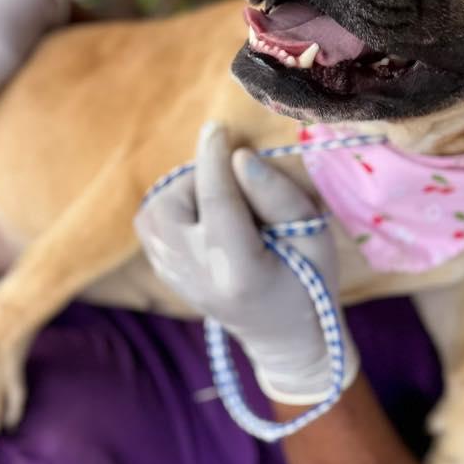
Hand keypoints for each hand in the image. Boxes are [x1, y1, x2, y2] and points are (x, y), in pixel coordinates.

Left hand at [133, 121, 357, 403]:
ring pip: (154, 211)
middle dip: (200, 179)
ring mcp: (175, 280)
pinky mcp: (164, 274)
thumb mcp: (311, 235)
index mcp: (240, 271)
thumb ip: (278, 196)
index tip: (218, 128)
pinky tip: (206, 218)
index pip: (216, 202)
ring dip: (184, 193)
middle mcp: (197, 278)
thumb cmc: (308, 278)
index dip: (214, 158)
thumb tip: (239, 156)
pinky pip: (151, 223)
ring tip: (223, 205)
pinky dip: (174, 208)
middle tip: (237, 186)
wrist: (283, 334)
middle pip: (174, 204)